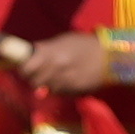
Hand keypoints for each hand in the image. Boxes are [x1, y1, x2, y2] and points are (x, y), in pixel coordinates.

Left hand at [5, 31, 122, 96]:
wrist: (112, 57)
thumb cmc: (86, 44)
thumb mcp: (64, 40)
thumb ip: (45, 48)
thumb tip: (29, 53)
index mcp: (52, 54)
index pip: (25, 67)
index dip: (22, 67)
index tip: (24, 66)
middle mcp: (56, 70)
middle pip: (33, 81)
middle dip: (32, 77)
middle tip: (35, 73)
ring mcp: (64, 83)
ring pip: (44, 89)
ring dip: (45, 84)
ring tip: (52, 76)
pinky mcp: (73, 92)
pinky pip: (58, 93)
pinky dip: (57, 88)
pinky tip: (64, 81)